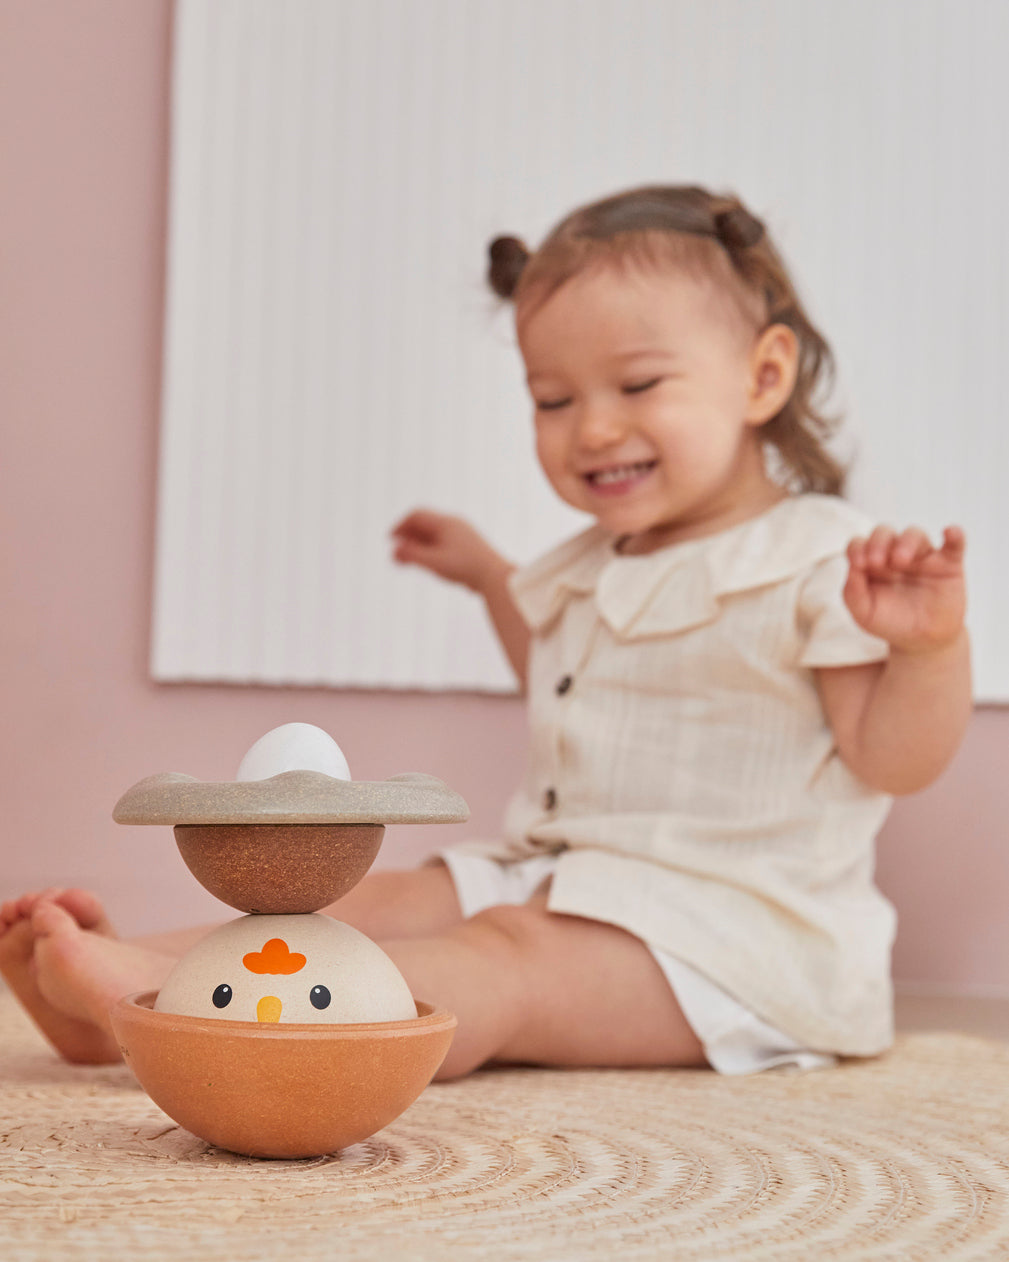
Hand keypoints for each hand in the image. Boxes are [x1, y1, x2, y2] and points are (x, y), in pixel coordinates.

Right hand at [390, 509, 506, 593]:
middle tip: (396, 552)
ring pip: (434, 534)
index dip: (400, 526)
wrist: (496, 577)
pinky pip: (443, 542)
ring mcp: (462, 534)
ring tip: (408, 559)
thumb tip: (394, 551)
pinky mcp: (468, 546)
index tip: (390, 540)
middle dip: (408, 536)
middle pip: (424, 524)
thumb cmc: (466, 568)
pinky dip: (430, 549)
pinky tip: (428, 563)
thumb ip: (412, 556)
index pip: (416, 515)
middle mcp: (454, 524)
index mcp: (446, 523)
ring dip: (418, 544)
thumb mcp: (434, 562)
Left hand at [844, 525, 966, 653]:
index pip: (860, 544)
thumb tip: (852, 569)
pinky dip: (955, 535)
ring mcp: (922, 557)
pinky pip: (955, 544)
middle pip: (885, 533)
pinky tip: (950, 532)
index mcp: (871, 563)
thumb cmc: (890, 623)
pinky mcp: (948, 565)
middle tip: (877, 562)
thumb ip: (852, 593)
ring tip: (901, 560)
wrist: (922, 641)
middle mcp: (894, 554)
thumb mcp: (864, 614)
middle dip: (878, 542)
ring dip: (907, 542)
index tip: (859, 564)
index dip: (857, 548)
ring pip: (915, 534)